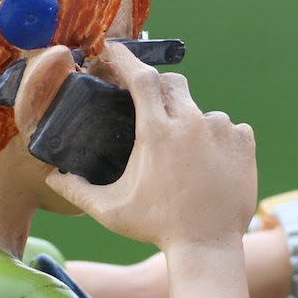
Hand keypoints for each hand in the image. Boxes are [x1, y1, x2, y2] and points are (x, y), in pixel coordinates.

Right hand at [14, 44, 256, 250]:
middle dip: (158, 90)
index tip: (115, 51)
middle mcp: (191, 123)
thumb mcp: (110, 211)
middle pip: (172, 84)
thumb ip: (77, 191)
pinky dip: (218, 139)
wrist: (208, 246)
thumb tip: (53, 178)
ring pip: (202, 110)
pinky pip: (229, 127)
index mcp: (157, 132)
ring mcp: (222, 131)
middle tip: (150, 111)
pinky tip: (209, 163)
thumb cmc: (157, 228)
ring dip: (190, 123)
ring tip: (184, 155)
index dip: (126, 59)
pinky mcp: (244, 142)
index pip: (140, 77)